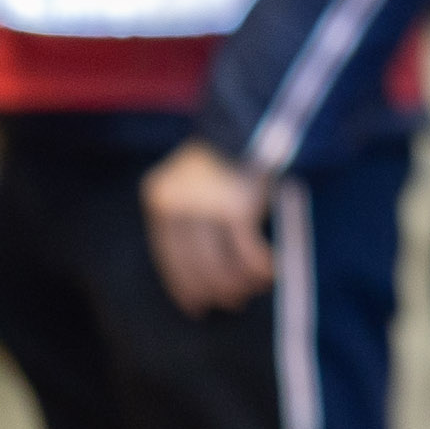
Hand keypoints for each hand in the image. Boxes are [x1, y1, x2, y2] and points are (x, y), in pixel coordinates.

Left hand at [143, 141, 277, 311]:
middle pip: (195, 266)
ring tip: (253, 290)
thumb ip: (188, 218)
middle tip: (231, 304)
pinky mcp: (237, 209)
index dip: (183, 286)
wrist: (249, 121)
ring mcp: (206, 207)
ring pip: (221, 265)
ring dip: (240, 284)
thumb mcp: (191, 182)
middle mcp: (177, 205)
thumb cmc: (222, 155)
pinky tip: (271, 273)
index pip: (168, 257)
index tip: (196, 307)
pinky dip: (261, 268)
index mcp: (159, 198)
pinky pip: (249, 253)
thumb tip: (202, 275)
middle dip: (214, 291)